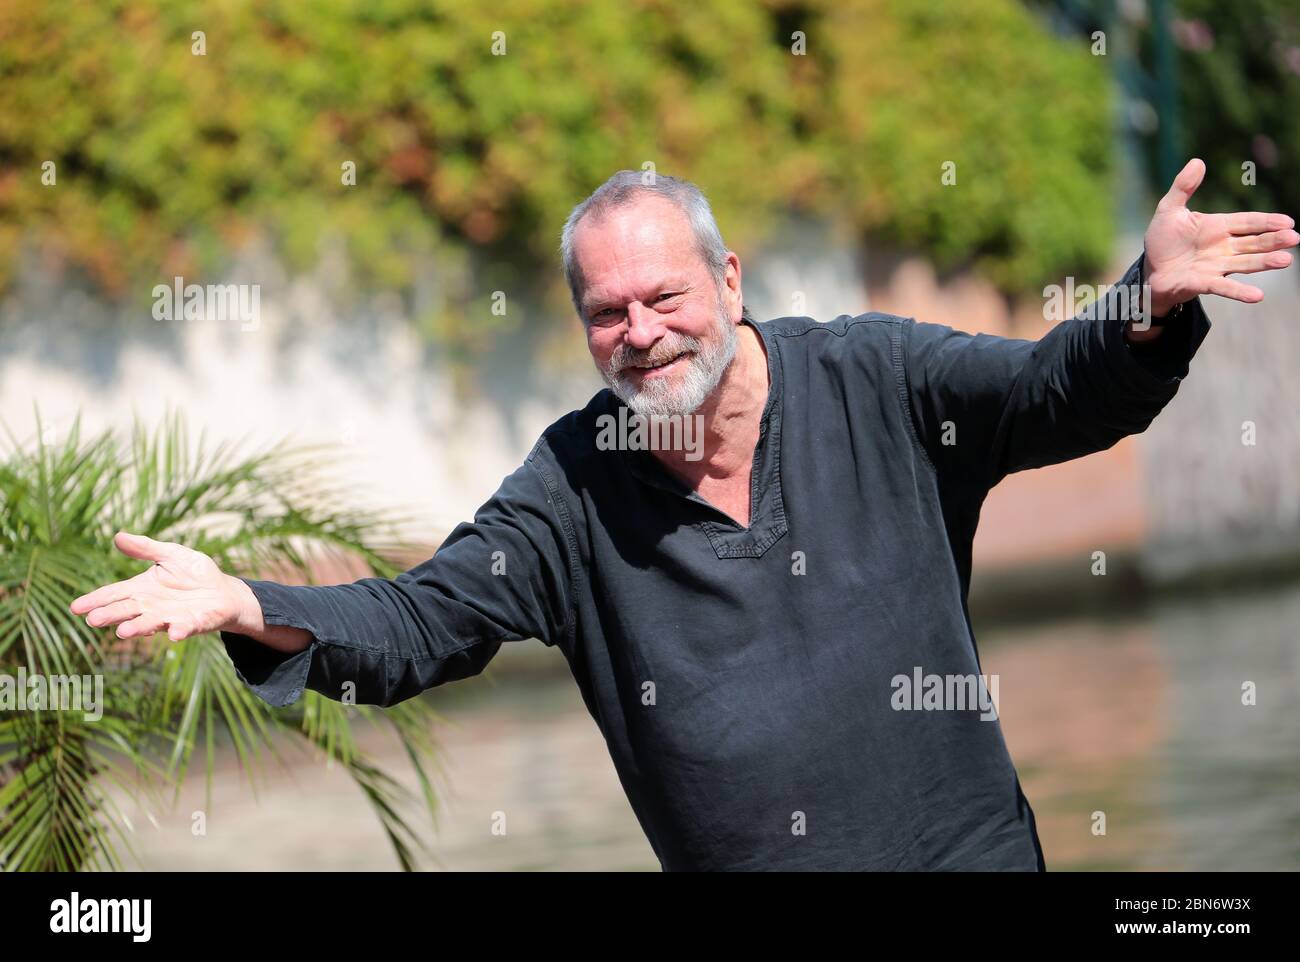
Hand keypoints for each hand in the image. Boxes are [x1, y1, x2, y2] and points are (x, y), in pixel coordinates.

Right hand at [69, 532, 248, 640]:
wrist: (224, 592)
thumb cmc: (194, 574)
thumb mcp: (170, 554)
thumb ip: (146, 549)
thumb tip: (117, 536)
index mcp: (142, 589)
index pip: (114, 594)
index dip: (95, 600)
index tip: (75, 608)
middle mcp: (152, 607)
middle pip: (127, 611)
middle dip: (110, 615)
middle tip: (92, 620)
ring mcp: (171, 617)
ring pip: (150, 623)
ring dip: (138, 628)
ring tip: (122, 632)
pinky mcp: (194, 623)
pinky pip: (185, 628)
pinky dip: (179, 631)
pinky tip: (173, 634)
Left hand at [1141, 158, 1297, 318]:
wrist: (1149, 270)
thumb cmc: (1163, 240)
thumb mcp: (1169, 210)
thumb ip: (1183, 187)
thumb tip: (1198, 161)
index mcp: (1218, 226)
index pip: (1247, 222)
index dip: (1267, 222)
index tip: (1288, 222)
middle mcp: (1223, 247)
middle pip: (1253, 243)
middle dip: (1273, 241)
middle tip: (1294, 238)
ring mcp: (1216, 267)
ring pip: (1245, 263)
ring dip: (1265, 263)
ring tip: (1285, 260)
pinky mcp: (1204, 284)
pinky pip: (1224, 288)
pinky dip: (1240, 292)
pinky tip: (1257, 297)